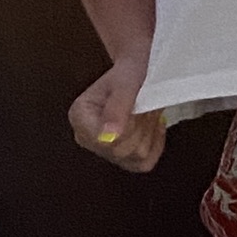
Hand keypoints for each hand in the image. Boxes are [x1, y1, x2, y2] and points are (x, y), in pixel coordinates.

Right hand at [68, 56, 166, 171]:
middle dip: (140, 127)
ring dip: (149, 132)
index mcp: (80, 118)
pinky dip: (156, 144)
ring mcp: (104, 151)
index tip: (134, 106)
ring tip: (147, 112)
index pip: (105, 141)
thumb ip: (117, 107)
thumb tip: (108, 135)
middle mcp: (86, 138)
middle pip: (122, 151)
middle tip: (144, 106)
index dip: (127, 126)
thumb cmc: (129, 73)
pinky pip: (145, 163)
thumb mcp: (125, 82)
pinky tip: (155, 125)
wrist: (136, 73)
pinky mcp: (123, 158)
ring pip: (136, 157)